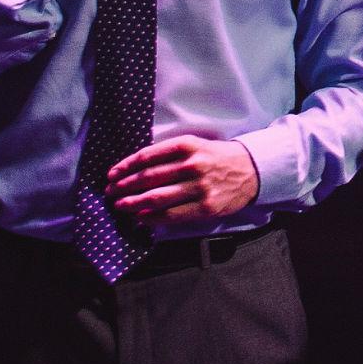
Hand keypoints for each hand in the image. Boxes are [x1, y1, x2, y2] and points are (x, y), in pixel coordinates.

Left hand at [107, 135, 259, 227]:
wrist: (251, 170)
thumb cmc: (217, 157)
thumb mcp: (195, 145)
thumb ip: (169, 155)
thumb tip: (135, 170)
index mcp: (187, 146)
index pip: (147, 157)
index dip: (125, 167)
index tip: (112, 174)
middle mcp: (192, 165)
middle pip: (148, 178)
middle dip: (124, 186)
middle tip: (110, 192)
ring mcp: (199, 188)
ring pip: (156, 198)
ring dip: (133, 204)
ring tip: (120, 206)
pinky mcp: (205, 207)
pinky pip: (172, 215)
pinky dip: (152, 218)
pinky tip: (140, 218)